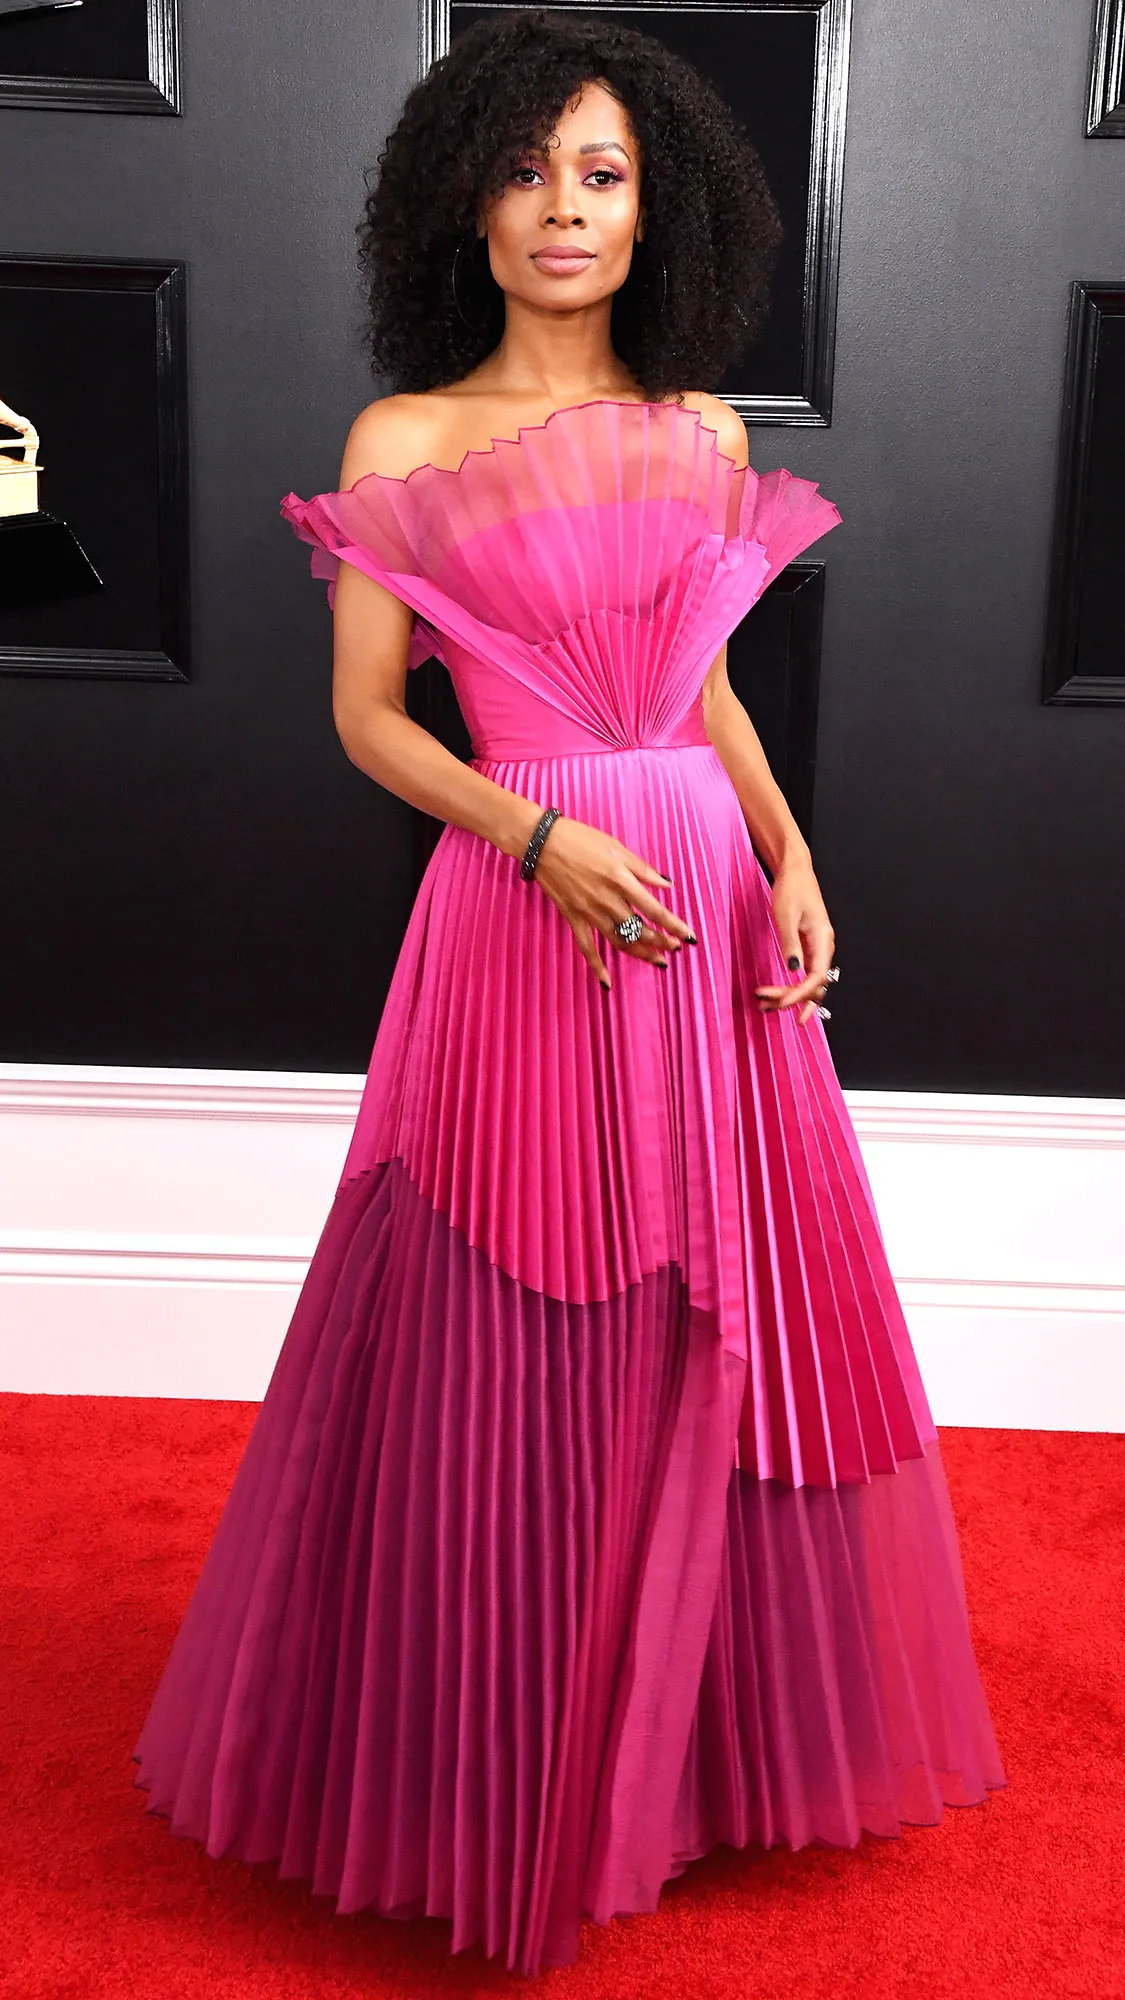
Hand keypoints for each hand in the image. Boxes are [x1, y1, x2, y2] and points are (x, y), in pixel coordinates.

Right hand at [531, 815, 695, 989]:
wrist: (543, 843)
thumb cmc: (581, 839)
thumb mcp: (617, 847)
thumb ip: (643, 869)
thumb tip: (666, 885)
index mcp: (622, 881)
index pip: (655, 910)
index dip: (674, 926)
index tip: (689, 937)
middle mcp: (608, 901)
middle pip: (640, 930)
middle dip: (661, 942)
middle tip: (675, 948)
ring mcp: (590, 913)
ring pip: (620, 942)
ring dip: (641, 954)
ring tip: (658, 961)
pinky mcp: (574, 919)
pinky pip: (587, 948)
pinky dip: (597, 967)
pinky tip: (607, 982)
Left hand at [755, 859, 835, 1026]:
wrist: (795, 871)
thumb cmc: (792, 888)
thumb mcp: (786, 914)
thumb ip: (790, 943)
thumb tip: (794, 969)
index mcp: (823, 939)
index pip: (817, 977)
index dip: (800, 993)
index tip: (781, 1002)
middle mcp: (823, 947)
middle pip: (815, 985)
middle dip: (792, 998)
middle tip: (766, 1005)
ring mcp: (816, 949)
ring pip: (808, 983)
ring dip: (790, 997)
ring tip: (766, 1006)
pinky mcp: (807, 948)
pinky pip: (802, 974)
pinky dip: (789, 987)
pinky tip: (774, 995)